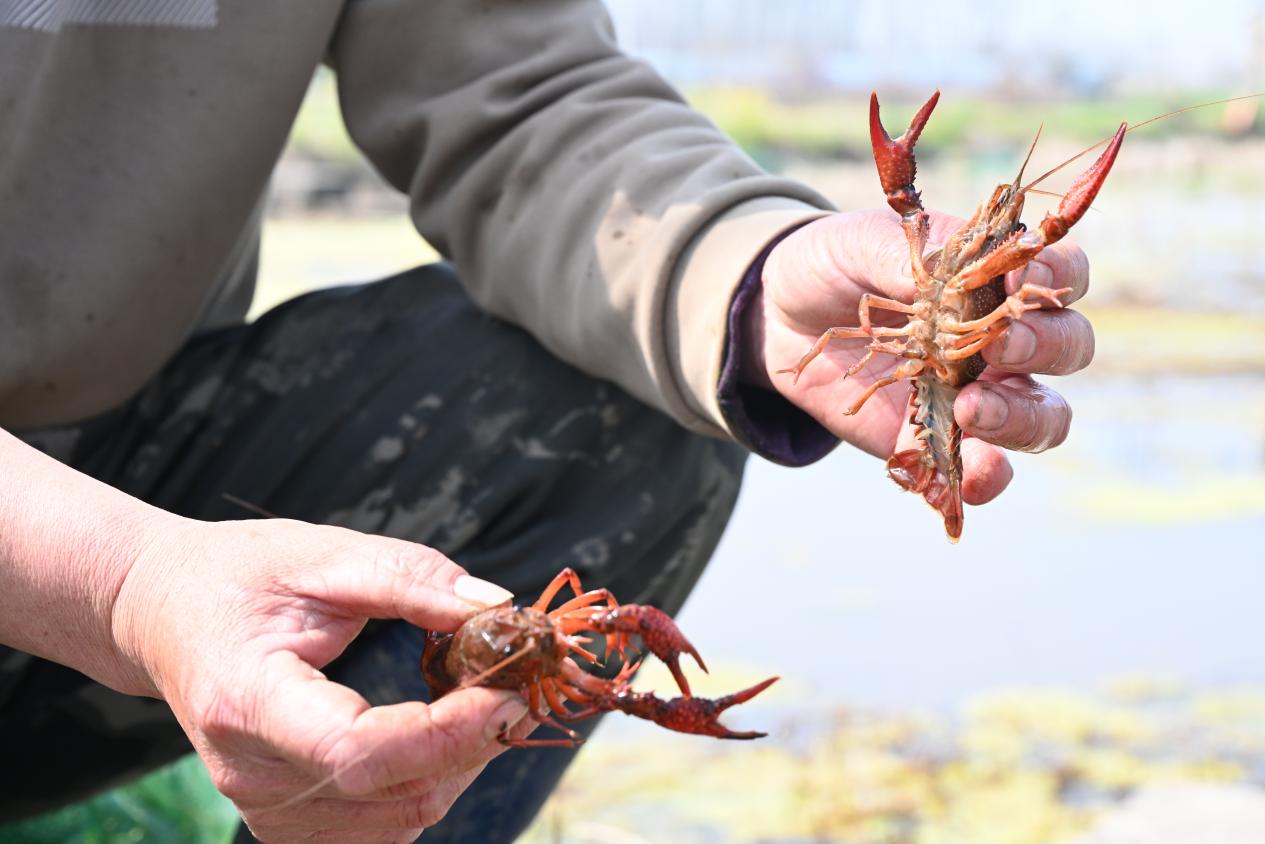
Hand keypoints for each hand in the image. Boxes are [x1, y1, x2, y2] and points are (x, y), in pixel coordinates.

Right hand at [111, 517, 532, 842]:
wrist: (168, 613)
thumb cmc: (241, 576)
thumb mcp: (324, 554)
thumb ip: (410, 577)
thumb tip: (496, 605)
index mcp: (248, 701)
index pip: (359, 749)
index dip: (446, 730)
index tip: (507, 688)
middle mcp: (250, 772)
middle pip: (392, 793)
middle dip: (474, 743)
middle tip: (516, 681)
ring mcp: (264, 807)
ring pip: (399, 820)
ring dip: (460, 766)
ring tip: (481, 699)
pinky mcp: (284, 820)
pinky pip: (381, 829)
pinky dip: (428, 784)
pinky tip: (441, 733)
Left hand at [746, 209, 1093, 504]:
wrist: (782, 316)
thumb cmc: (838, 265)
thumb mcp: (860, 242)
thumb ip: (902, 254)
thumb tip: (932, 275)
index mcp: (998, 274)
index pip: (1061, 271)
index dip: (1054, 277)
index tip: (1021, 284)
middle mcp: (1005, 336)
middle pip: (1067, 347)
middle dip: (1044, 349)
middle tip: (999, 349)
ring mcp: (978, 392)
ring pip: (1042, 417)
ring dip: (1021, 418)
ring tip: (972, 411)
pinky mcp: (939, 439)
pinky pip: (979, 469)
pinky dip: (981, 477)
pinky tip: (966, 480)